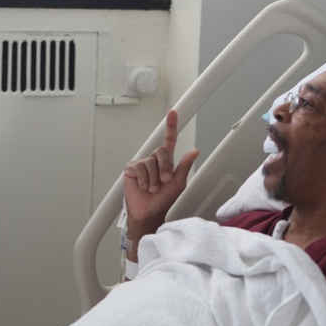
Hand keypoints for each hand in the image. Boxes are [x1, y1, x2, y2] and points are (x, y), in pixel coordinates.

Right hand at [122, 109, 198, 239]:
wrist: (149, 212)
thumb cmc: (163, 200)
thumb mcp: (178, 184)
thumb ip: (184, 166)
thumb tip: (194, 152)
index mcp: (166, 162)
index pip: (169, 140)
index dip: (171, 126)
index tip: (173, 113)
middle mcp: (154, 160)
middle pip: (161, 151)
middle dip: (165, 168)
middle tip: (164, 181)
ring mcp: (142, 164)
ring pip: (151, 162)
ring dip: (154, 179)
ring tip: (152, 188)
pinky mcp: (131, 169)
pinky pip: (139, 168)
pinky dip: (144, 180)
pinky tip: (142, 186)